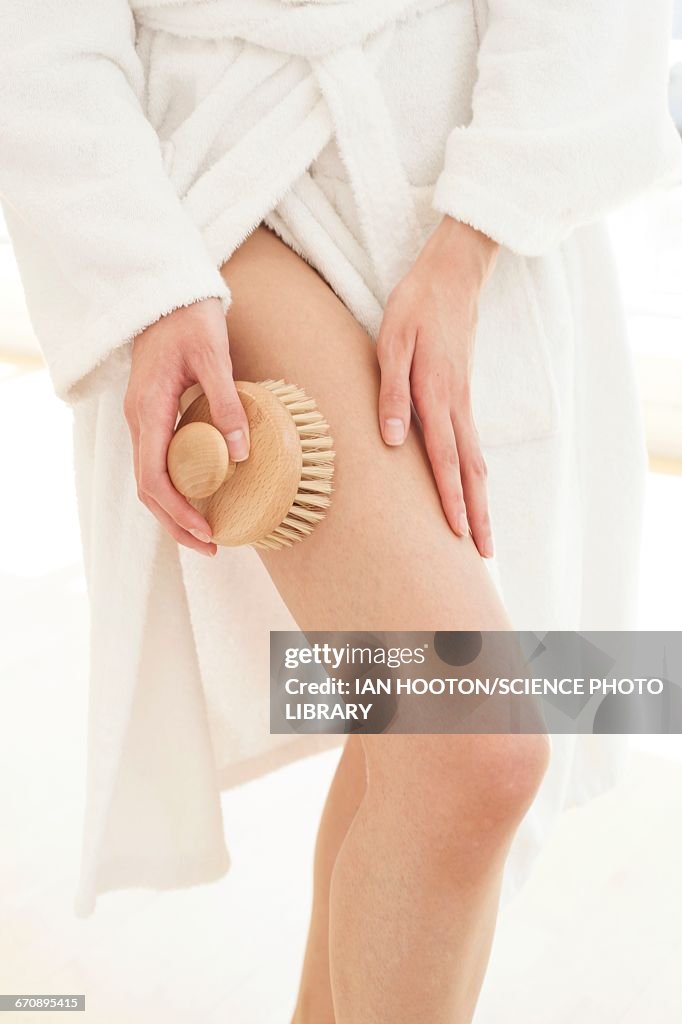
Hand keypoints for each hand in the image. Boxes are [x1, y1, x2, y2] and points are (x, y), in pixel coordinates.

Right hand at [124, 298, 249, 555]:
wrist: (167, 294)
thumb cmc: (190, 319)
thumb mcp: (214, 357)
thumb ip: (226, 404)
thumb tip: (241, 454)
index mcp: (148, 410)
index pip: (154, 478)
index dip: (178, 512)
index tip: (207, 534)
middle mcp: (138, 421)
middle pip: (147, 489)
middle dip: (176, 523)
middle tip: (211, 547)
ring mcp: (141, 420)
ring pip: (149, 479)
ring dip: (173, 510)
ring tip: (206, 533)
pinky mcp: (151, 416)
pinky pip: (157, 463)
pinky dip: (175, 488)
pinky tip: (200, 497)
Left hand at [376, 215, 498, 556]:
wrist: (452, 275)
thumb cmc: (415, 307)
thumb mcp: (391, 342)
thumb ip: (391, 392)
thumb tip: (392, 441)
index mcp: (437, 396)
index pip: (445, 459)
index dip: (450, 498)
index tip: (456, 534)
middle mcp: (457, 405)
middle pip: (471, 471)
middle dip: (476, 514)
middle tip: (485, 554)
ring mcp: (464, 401)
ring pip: (476, 461)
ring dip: (480, 499)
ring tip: (482, 534)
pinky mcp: (463, 395)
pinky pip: (472, 444)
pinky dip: (476, 474)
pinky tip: (473, 486)